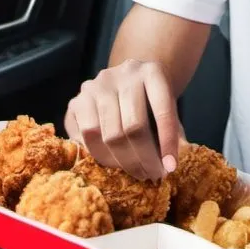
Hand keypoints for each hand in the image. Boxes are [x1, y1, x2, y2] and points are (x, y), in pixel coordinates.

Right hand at [64, 59, 180, 180]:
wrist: (128, 79)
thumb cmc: (152, 101)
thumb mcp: (168, 108)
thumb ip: (173, 131)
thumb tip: (169, 164)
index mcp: (153, 72)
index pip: (163, 111)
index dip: (168, 143)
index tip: (171, 168)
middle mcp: (123, 74)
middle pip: (133, 127)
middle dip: (143, 159)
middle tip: (152, 176)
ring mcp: (97, 85)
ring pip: (107, 135)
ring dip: (122, 163)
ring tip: (136, 173)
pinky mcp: (77, 99)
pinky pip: (85, 135)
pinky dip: (98, 155)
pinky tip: (112, 163)